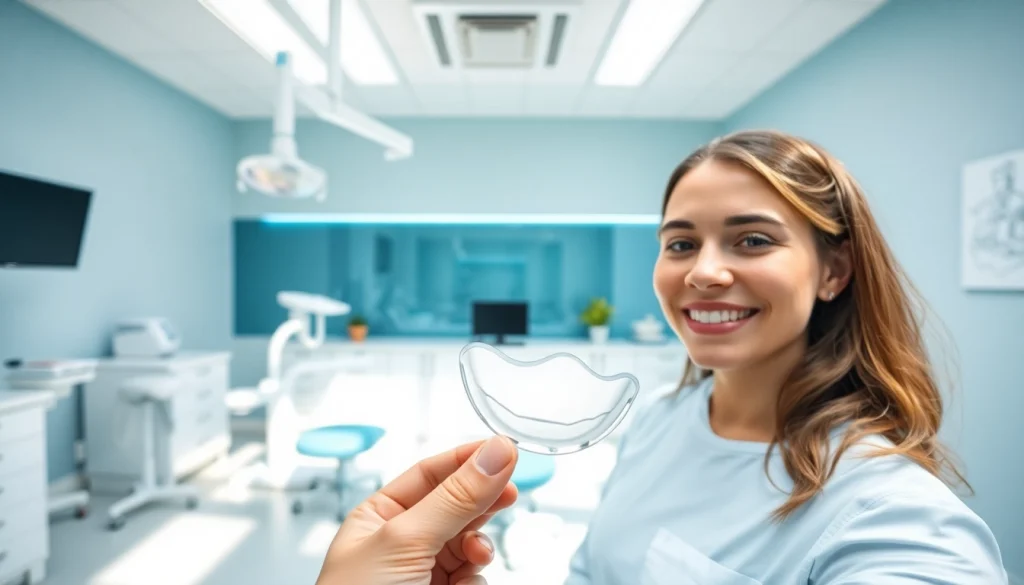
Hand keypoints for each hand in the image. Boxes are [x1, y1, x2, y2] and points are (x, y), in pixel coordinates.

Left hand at [315, 436, 519, 584]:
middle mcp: (399, 542)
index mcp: (377, 517)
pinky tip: (468, 584)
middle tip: (511, 490)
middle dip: (482, 501)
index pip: (430, 474)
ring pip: (469, 545)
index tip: (505, 450)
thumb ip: (455, 498)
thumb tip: (495, 454)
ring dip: (478, 548)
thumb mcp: (406, 541)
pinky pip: (472, 578)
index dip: (467, 459)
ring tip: (478, 556)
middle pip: (455, 506)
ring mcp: (422, 573)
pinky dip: (476, 580)